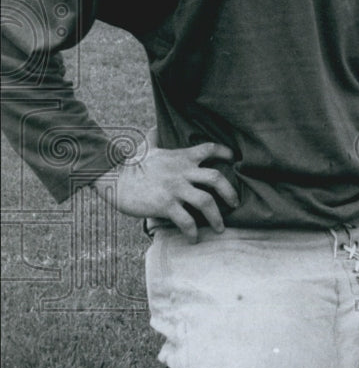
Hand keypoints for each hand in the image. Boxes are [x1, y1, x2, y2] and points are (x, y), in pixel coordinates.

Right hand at [92, 141, 238, 241]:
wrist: (113, 179)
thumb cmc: (131, 165)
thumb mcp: (147, 149)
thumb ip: (154, 139)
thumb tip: (154, 129)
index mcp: (181, 158)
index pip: (210, 149)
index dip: (225, 152)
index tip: (234, 158)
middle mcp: (182, 172)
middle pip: (217, 179)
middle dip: (230, 192)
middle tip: (235, 203)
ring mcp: (175, 189)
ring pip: (206, 202)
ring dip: (217, 218)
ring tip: (220, 228)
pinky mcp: (165, 205)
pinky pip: (186, 221)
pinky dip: (193, 232)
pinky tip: (194, 238)